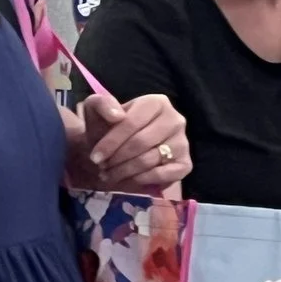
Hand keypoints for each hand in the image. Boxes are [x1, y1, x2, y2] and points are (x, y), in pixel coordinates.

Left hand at [70, 92, 191, 194]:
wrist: (115, 148)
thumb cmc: (107, 128)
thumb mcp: (96, 110)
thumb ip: (101, 104)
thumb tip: (116, 115)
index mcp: (155, 102)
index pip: (131, 123)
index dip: (110, 142)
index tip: (95, 156)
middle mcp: (175, 120)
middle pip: (140, 143)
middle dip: (116, 158)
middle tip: (102, 167)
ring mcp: (182, 142)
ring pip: (150, 160)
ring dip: (125, 171)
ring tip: (109, 174)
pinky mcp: (185, 164)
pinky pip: (164, 175)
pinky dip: (143, 179)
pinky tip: (129, 179)